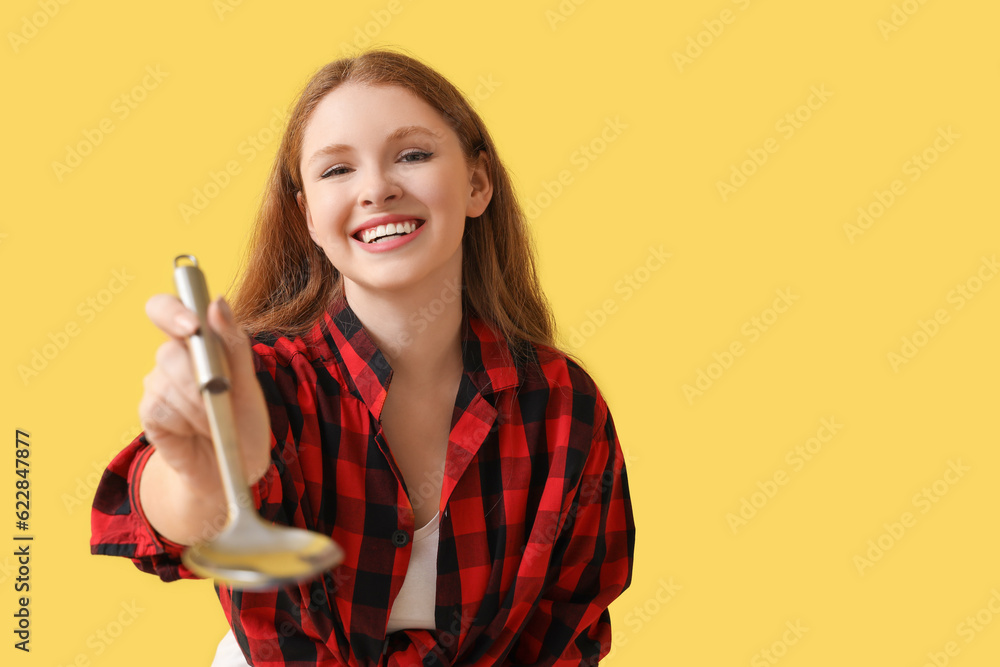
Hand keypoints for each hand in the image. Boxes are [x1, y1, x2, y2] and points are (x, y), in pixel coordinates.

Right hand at [138, 293, 270, 497]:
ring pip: (168, 381)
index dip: (173, 311)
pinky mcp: (149, 411)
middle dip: (200, 377)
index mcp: (199, 341)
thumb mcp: (249, 384)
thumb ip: (234, 344)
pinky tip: (197, 430)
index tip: (191, 326)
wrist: (233, 468)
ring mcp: (157, 384)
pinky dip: (187, 421)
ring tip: (216, 420)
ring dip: (200, 405)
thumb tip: (217, 302)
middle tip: (219, 394)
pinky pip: (161, 407)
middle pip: (170, 351)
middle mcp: (173, 357)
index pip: (167, 308)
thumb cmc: (243, 422)